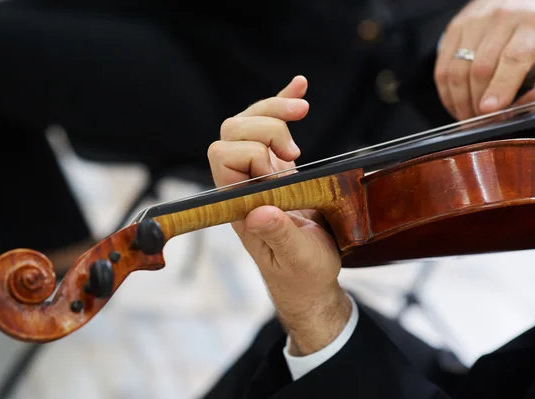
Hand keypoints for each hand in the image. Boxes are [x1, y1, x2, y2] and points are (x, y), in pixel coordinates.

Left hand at [207, 76, 351, 355]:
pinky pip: (275, 128)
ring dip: (275, 109)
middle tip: (296, 153)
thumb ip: (278, 235)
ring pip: (250, 122)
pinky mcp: (280, 170)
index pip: (222, 156)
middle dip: (265, 127)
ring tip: (302, 111)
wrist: (312, 281)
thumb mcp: (296, 258)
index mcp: (237, 203)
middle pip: (233, 130)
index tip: (284, 167)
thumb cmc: (302, 275)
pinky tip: (299, 87)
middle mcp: (243, 184)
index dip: (251, 152)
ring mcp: (260, 174)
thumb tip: (259, 211)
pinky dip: (285, 103)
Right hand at [435, 0, 534, 119]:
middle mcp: (501, 19)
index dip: (501, 87)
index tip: (490, 110)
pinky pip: (442, 68)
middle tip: (481, 121)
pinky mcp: (455, 28)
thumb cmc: (534, 34)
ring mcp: (474, 22)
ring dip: (460, 101)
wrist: (519, 0)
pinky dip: (446, 93)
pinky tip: (456, 104)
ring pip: (457, 71)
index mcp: (532, 24)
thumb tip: (516, 109)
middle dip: (477, 102)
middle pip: (480, 68)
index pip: (513, 58)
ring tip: (468, 116)